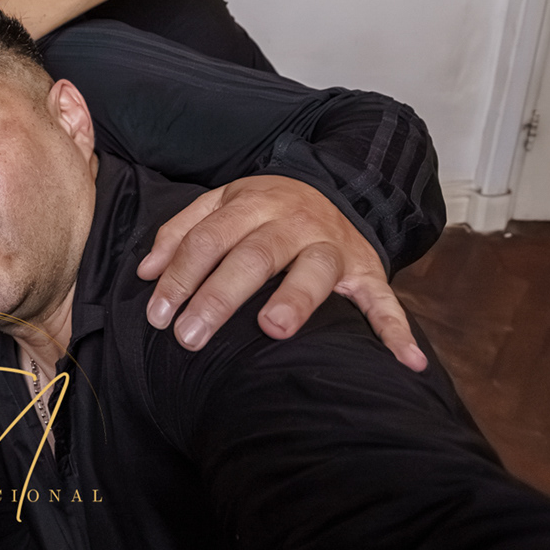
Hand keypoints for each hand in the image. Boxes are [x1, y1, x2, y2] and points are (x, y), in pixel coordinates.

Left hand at [137, 175, 426, 370]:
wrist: (336, 188)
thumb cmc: (266, 211)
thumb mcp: (222, 204)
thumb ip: (180, 232)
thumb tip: (144, 271)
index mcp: (253, 203)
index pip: (208, 239)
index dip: (180, 276)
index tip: (157, 316)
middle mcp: (295, 222)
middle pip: (253, 256)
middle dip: (219, 296)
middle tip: (189, 336)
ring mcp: (334, 247)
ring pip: (314, 270)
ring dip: (295, 299)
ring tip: (272, 329)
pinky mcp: (368, 272)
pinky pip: (384, 301)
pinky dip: (396, 331)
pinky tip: (405, 361)